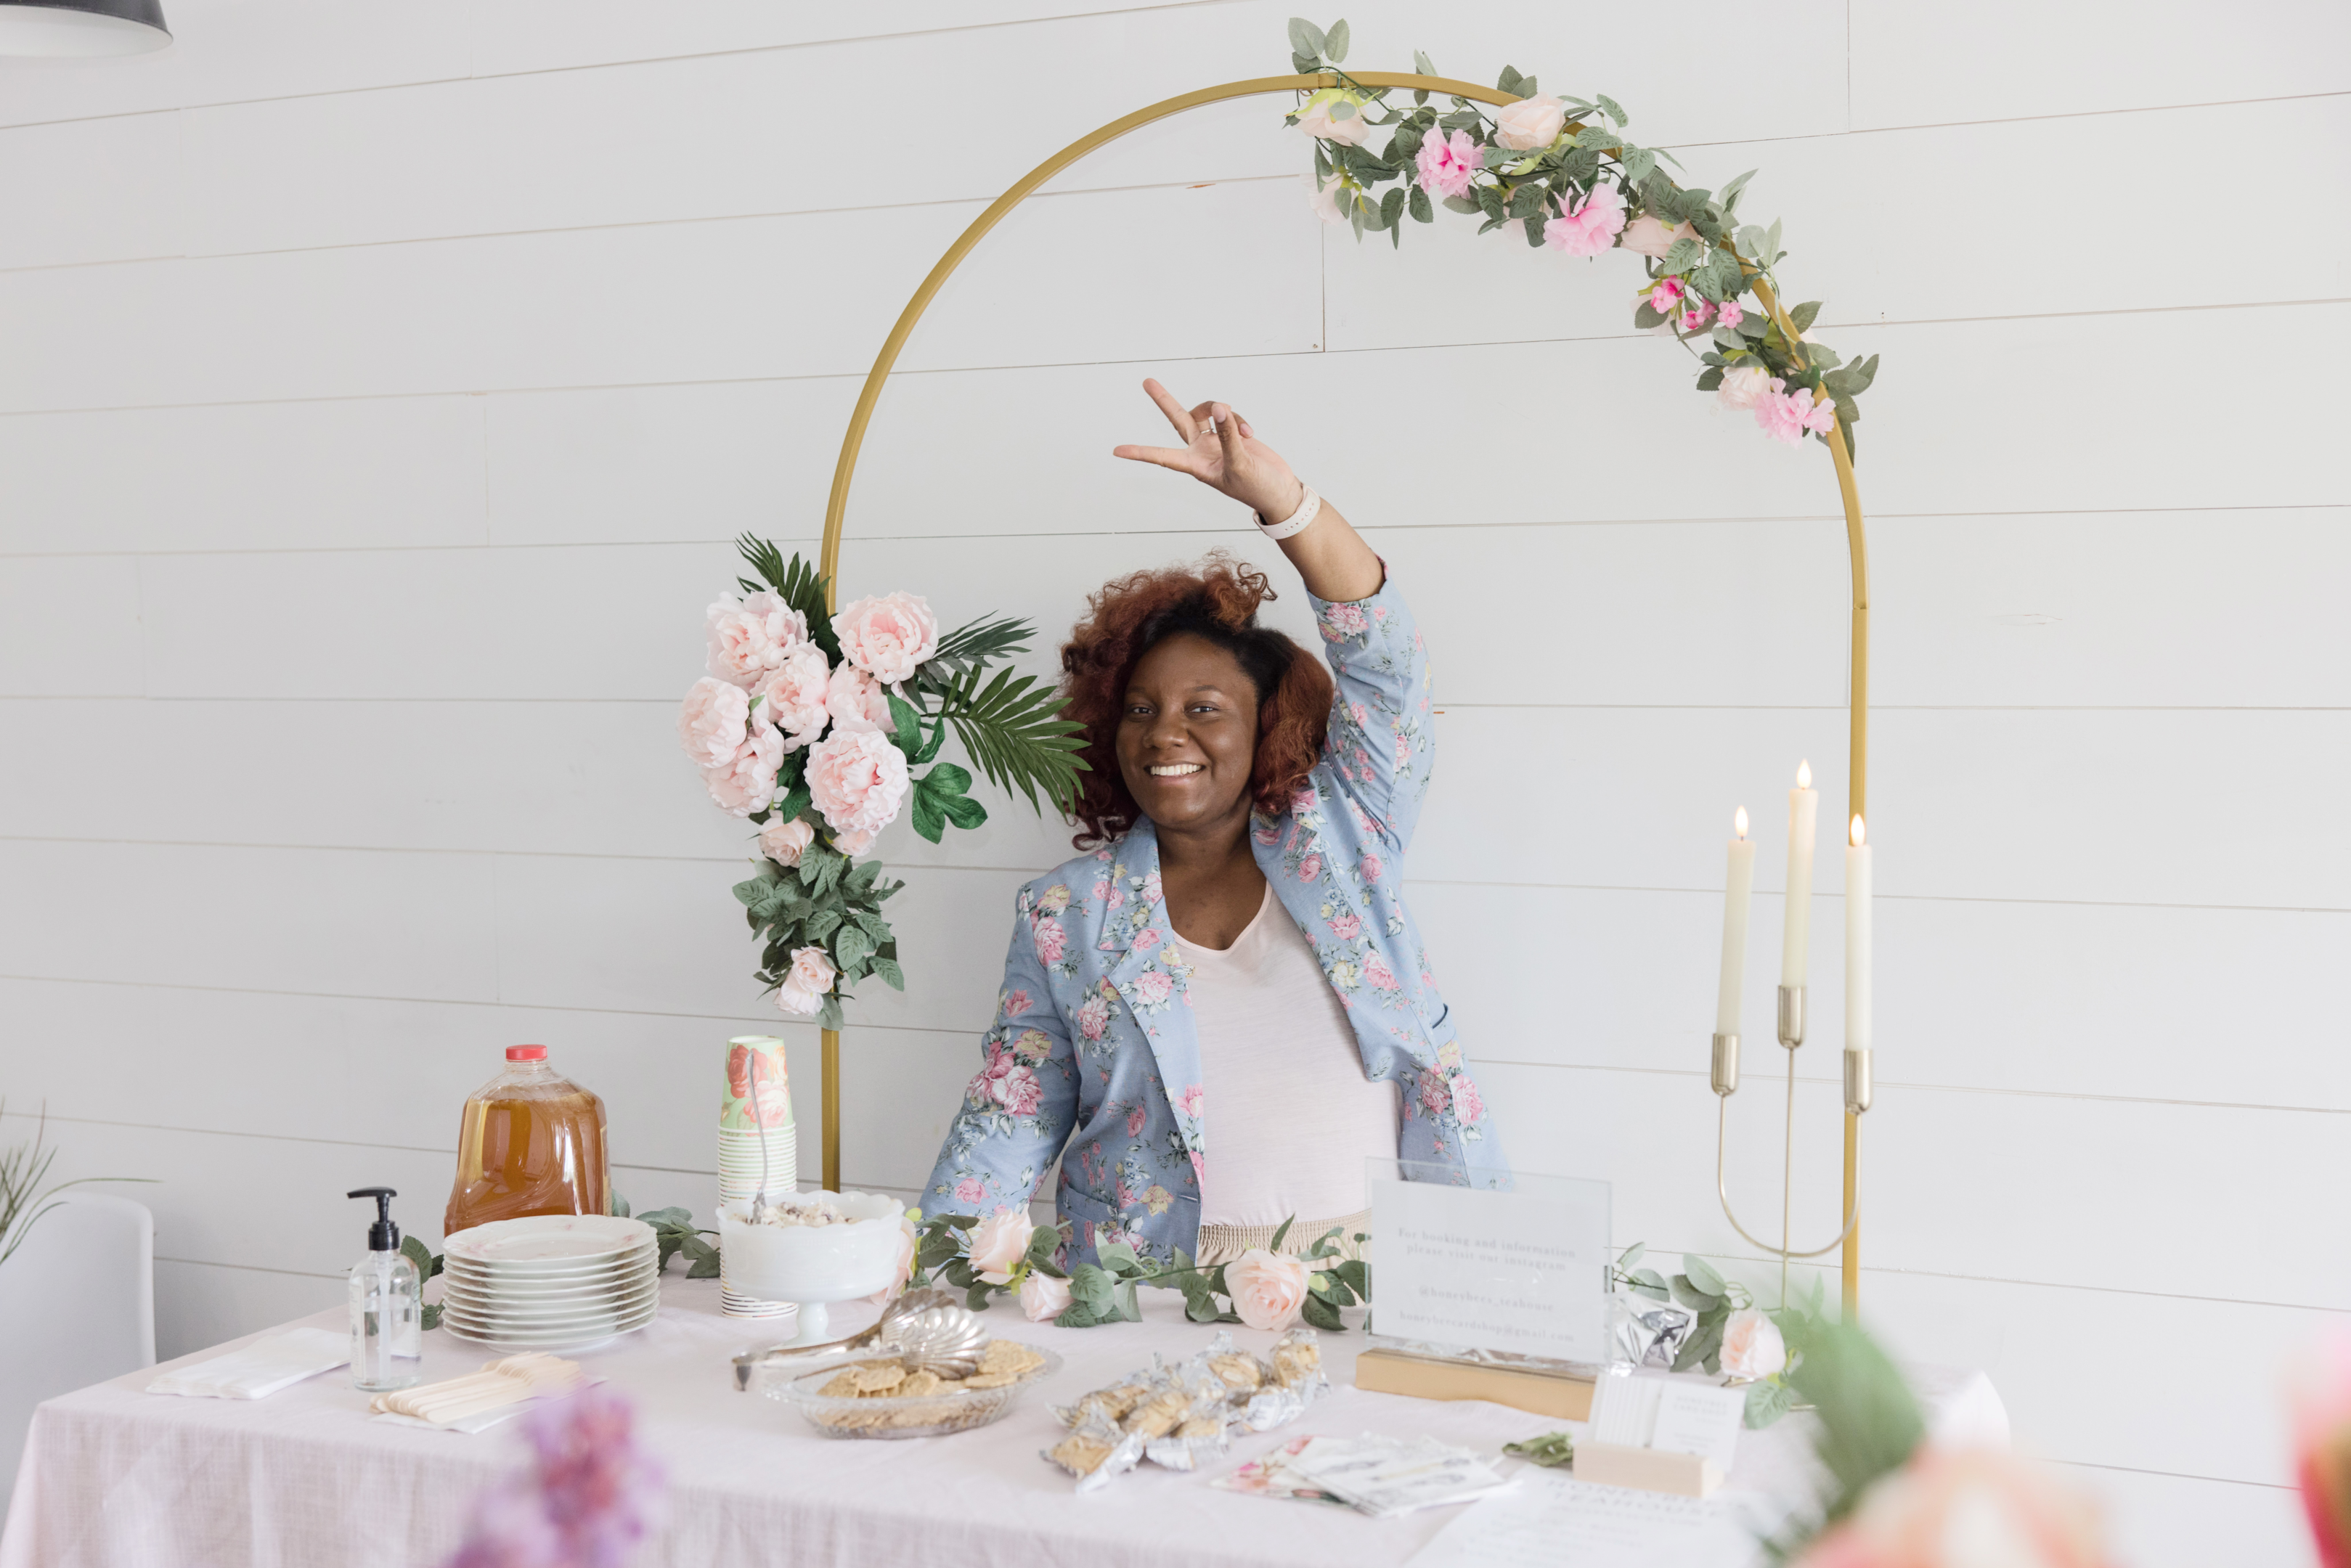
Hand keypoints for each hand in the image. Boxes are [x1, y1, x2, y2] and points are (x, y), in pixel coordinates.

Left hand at [1111, 378, 1306, 521]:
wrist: (1279, 490)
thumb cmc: (1257, 488)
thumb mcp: (1240, 464)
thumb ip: (1228, 435)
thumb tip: (1219, 408)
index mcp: (1195, 465)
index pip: (1162, 457)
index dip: (1140, 452)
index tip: (1117, 451)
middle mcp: (1200, 450)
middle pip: (1178, 419)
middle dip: (1163, 400)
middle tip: (1147, 381)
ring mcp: (1215, 440)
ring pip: (1208, 412)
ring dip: (1224, 413)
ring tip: (1245, 431)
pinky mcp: (1231, 433)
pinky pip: (1229, 415)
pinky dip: (1239, 420)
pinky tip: (1251, 434)